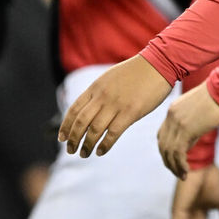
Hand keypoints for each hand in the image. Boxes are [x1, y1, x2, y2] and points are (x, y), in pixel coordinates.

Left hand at [58, 55, 172, 157]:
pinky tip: (100, 151)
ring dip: (87, 144)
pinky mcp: (131, 112)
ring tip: (84, 154)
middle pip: (81, 122)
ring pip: (94, 130)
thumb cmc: (135, 72)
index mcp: (96, 87)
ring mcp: (116, 104)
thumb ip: (98, 92)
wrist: (157, 64)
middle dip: (73, 139)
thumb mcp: (110, 78)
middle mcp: (102, 96)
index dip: (66, 126)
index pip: (74, 109)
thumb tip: (90, 109)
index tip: (62, 138)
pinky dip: (104, 145)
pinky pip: (113, 133)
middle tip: (71, 150)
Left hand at [158, 81, 218, 178]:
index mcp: (172, 111)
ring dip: (174, 167)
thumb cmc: (215, 97)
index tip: (174, 160)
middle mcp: (170, 117)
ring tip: (183, 175)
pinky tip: (186, 171)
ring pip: (168, 151)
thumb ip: (189, 124)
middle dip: (168, 161)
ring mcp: (177, 123)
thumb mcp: (197, 111)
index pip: (161, 135)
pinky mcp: (186, 129)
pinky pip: (177, 152)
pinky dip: (180, 165)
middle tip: (177, 172)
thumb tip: (188, 141)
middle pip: (162, 145)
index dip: (165, 150)